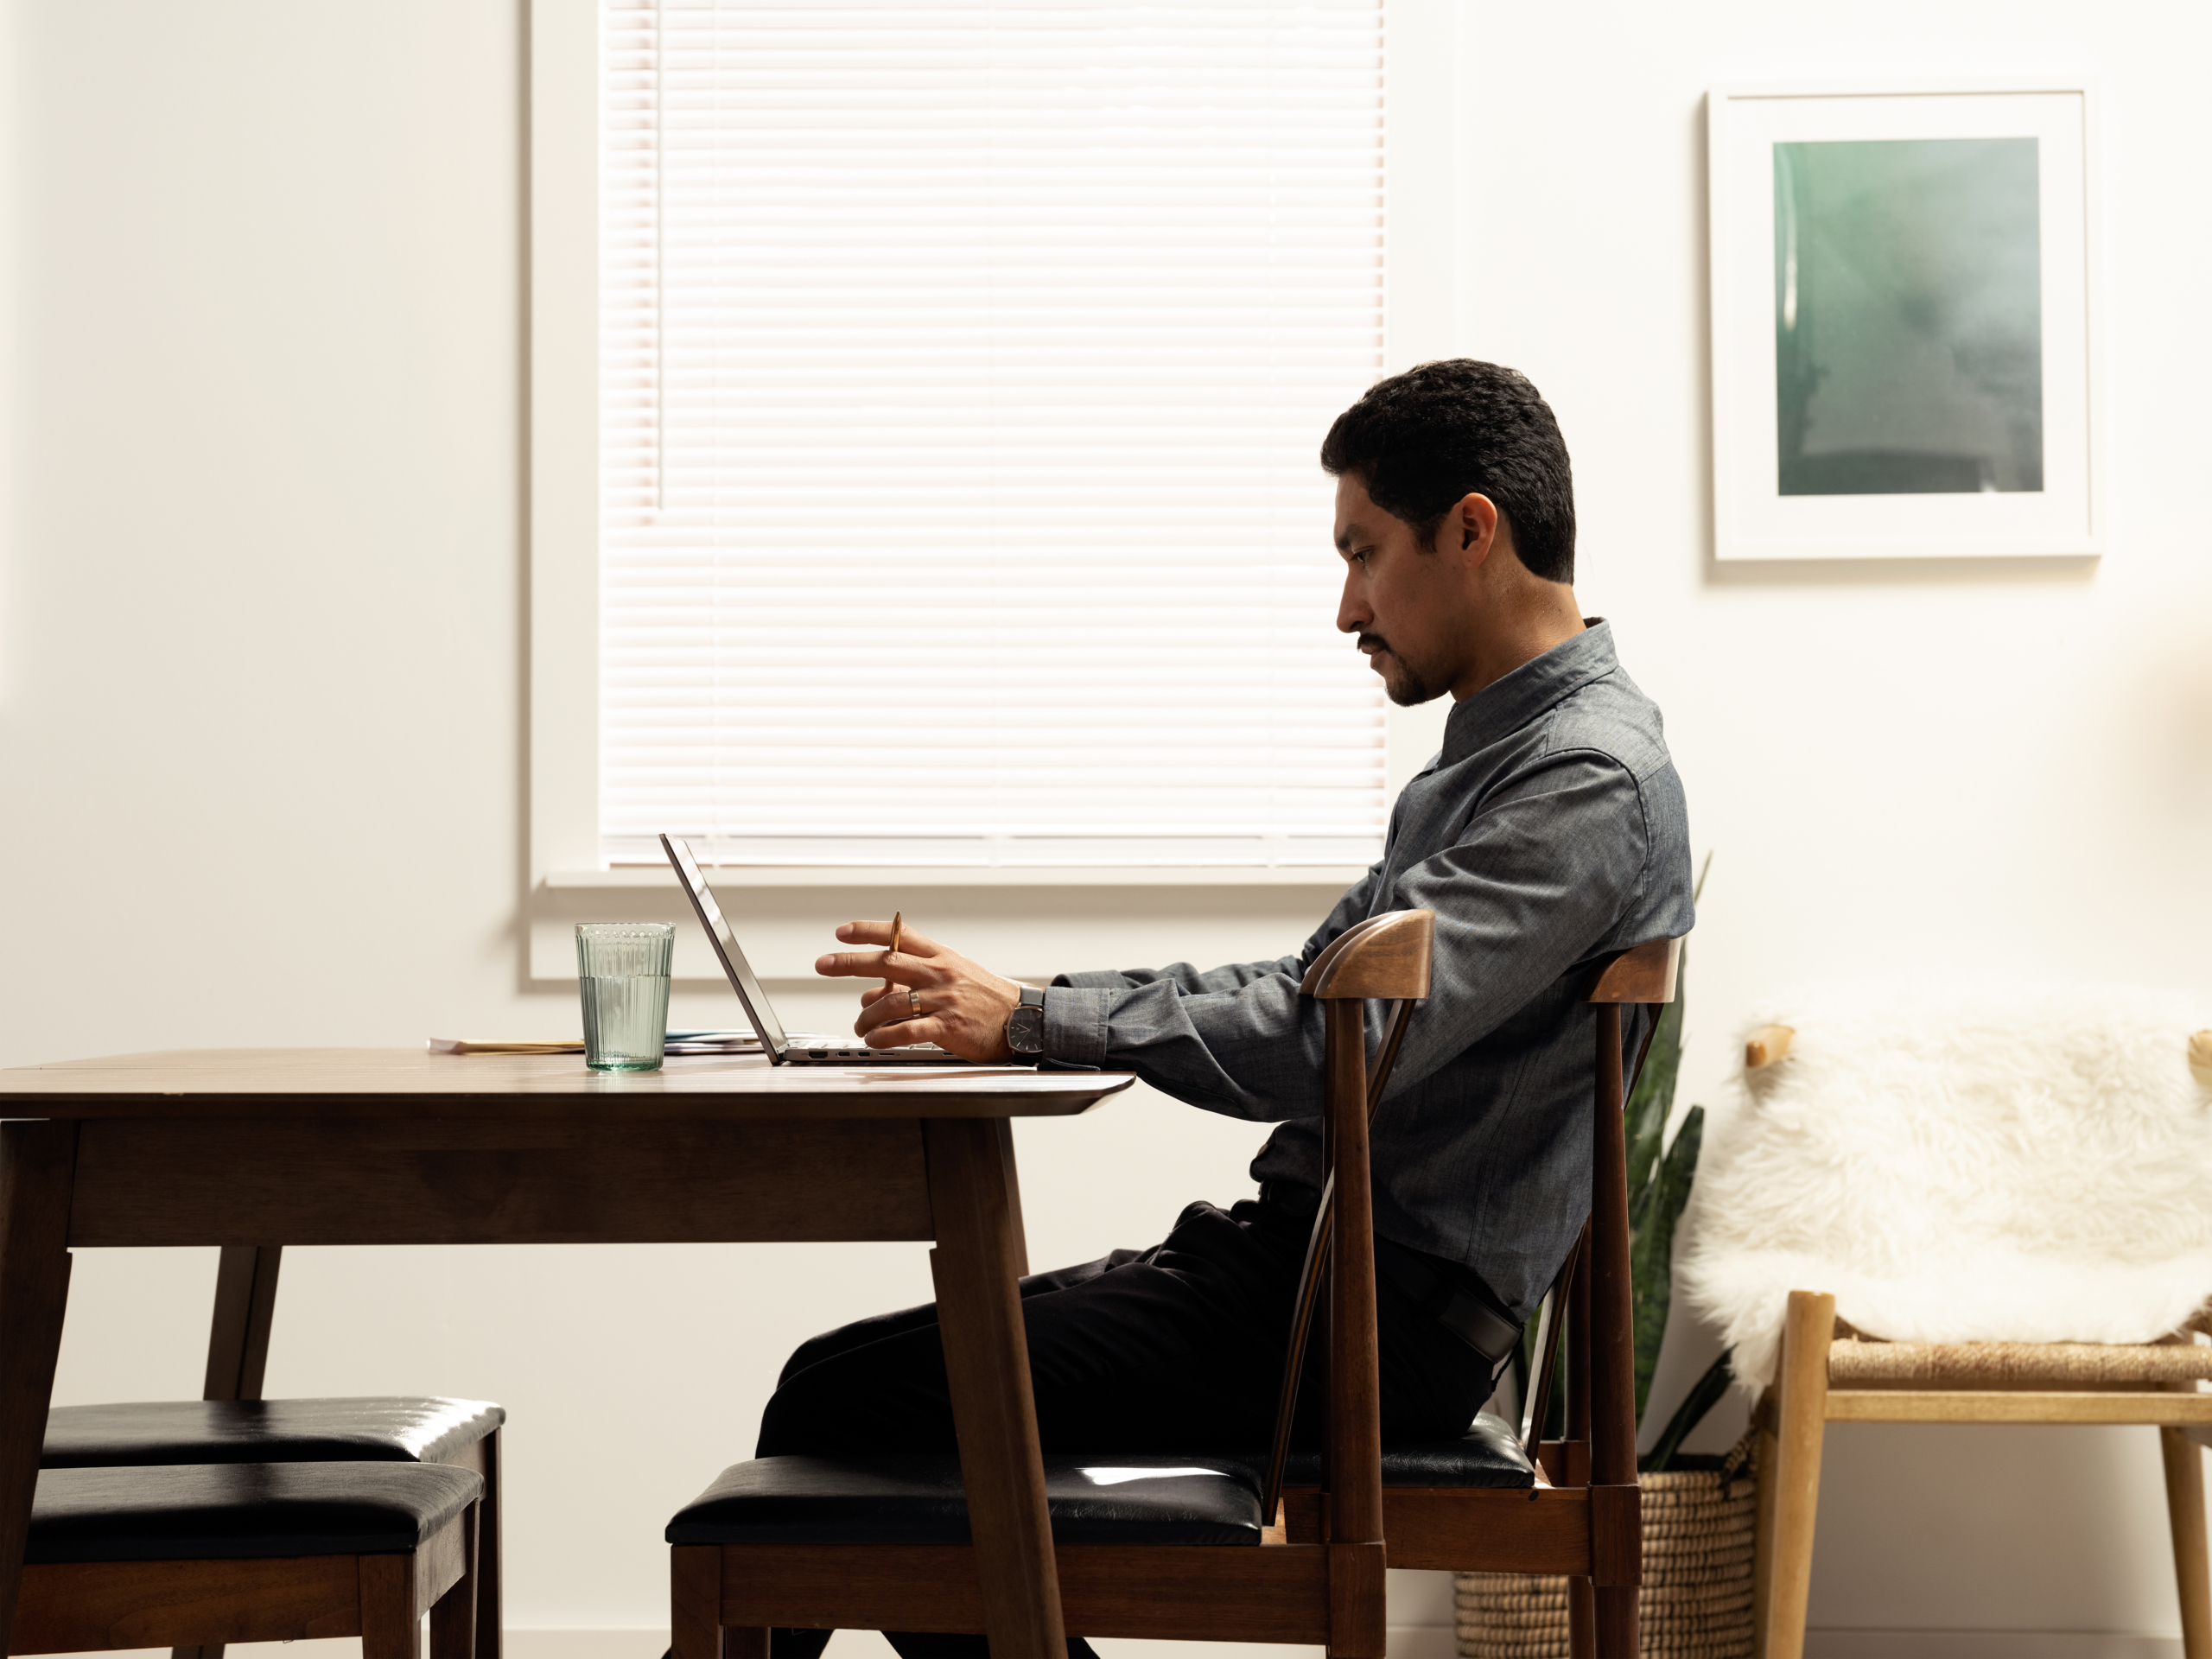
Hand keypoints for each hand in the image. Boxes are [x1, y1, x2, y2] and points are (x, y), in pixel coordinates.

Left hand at [814, 920, 1021, 1061]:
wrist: (1022, 1021)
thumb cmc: (984, 999)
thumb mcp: (951, 979)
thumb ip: (910, 983)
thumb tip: (869, 995)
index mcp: (941, 956)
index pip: (900, 935)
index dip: (868, 931)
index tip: (842, 932)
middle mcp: (940, 973)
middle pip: (887, 961)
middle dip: (849, 962)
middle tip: (823, 963)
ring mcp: (944, 999)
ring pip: (891, 1002)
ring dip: (867, 1015)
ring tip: (860, 1026)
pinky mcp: (948, 1027)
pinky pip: (906, 1031)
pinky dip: (884, 1036)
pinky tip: (875, 1039)